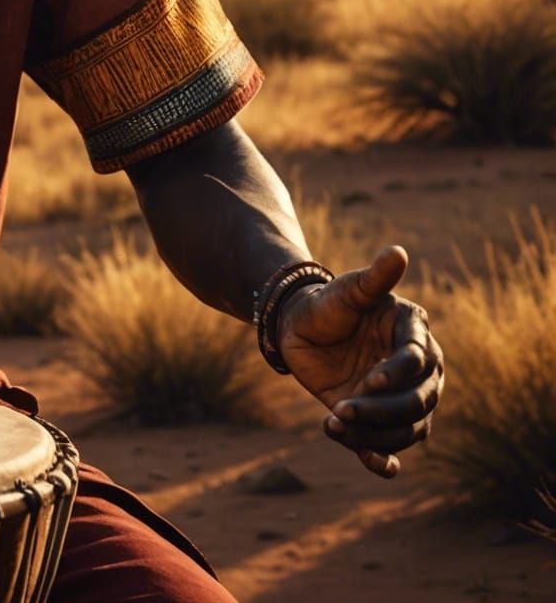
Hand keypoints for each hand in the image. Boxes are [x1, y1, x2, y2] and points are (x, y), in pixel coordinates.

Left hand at [278, 245, 443, 478]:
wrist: (298, 326)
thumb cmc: (327, 303)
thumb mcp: (347, 290)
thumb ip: (373, 278)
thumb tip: (398, 252)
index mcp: (414, 336)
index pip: (419, 362)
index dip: (397, 374)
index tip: (369, 381)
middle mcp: (416, 372)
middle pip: (419, 402)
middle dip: (383, 410)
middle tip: (343, 409)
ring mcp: (398, 398)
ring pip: (407, 428)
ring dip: (376, 434)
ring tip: (335, 424)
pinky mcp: (378, 419)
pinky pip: (391, 447)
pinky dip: (385, 458)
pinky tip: (380, 466)